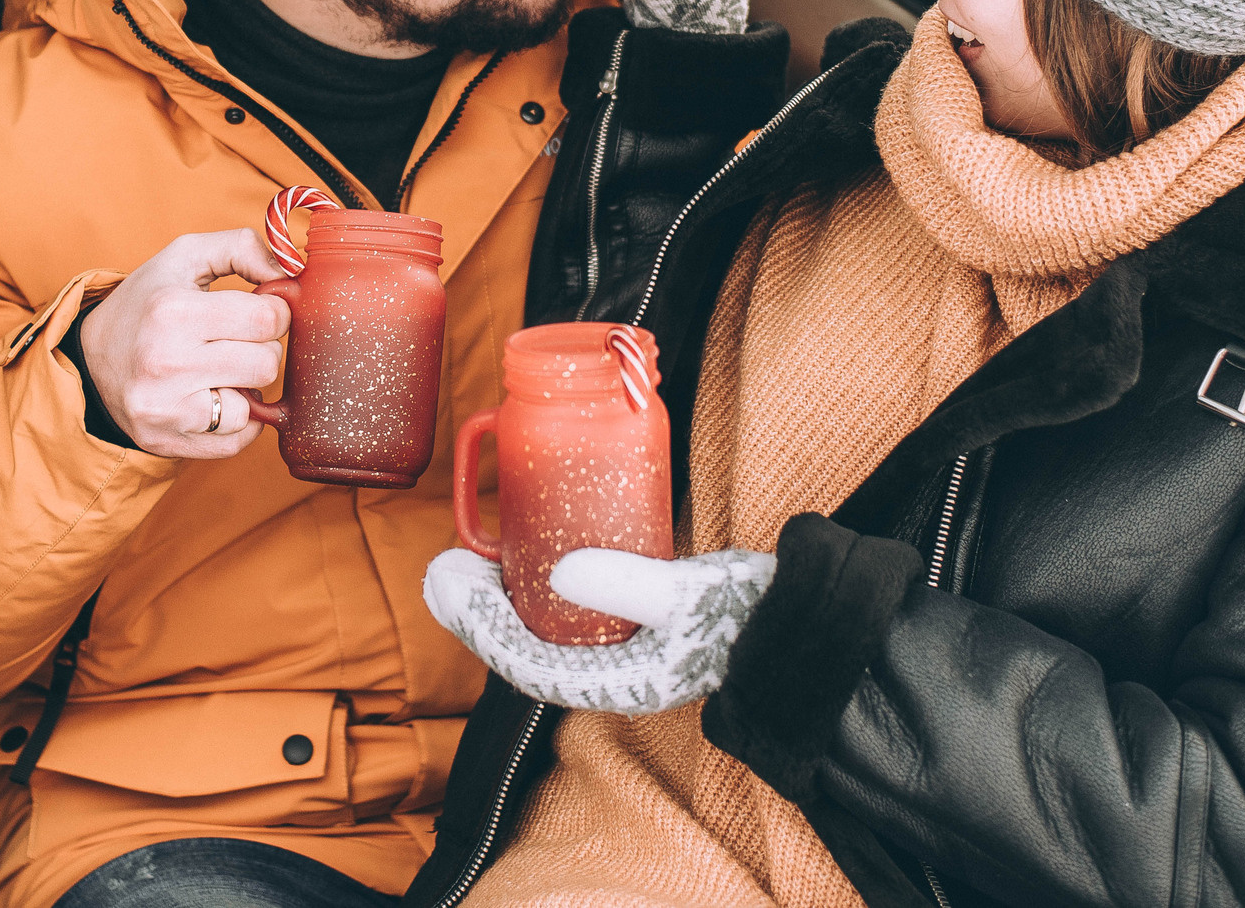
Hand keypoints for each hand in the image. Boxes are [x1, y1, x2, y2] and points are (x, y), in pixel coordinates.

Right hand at [76, 229, 288, 458]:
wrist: (91, 358)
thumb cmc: (148, 302)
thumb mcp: (185, 256)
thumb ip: (242, 246)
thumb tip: (290, 272)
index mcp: (173, 311)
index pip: (267, 319)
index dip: (274, 312)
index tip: (256, 311)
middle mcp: (166, 363)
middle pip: (265, 364)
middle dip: (262, 349)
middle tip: (237, 342)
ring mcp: (165, 409)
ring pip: (253, 408)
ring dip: (247, 388)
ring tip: (221, 371)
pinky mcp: (165, 442)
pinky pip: (236, 442)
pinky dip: (236, 421)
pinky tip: (214, 398)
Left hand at [422, 545, 775, 714]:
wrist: (804, 630)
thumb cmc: (752, 614)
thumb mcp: (691, 594)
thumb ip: (629, 584)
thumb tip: (558, 570)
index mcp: (617, 682)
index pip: (525, 661)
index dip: (479, 623)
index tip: (448, 578)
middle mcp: (609, 676)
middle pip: (521, 650)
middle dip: (476, 614)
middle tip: (440, 567)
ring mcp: (618, 656)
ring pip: (539, 636)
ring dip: (497, 604)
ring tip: (463, 563)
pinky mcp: (629, 632)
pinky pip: (563, 623)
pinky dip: (532, 597)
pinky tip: (519, 567)